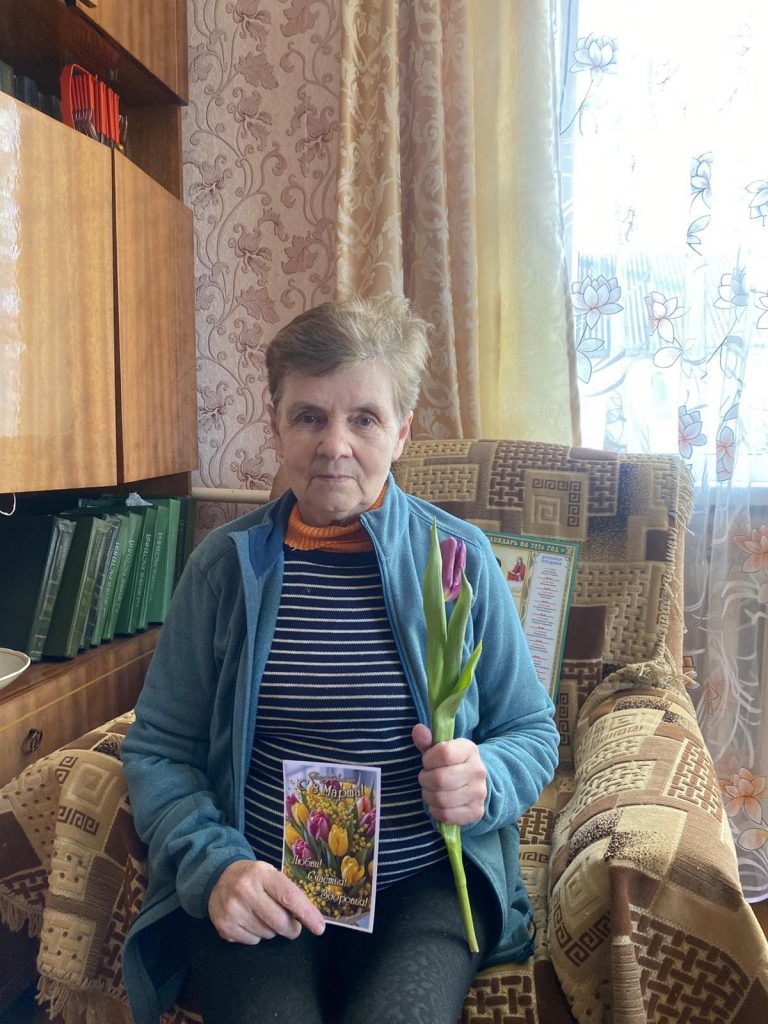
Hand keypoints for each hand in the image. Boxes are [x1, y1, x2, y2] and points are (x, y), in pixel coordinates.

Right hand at [208, 859, 325, 944]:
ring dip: (272, 930)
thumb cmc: (253, 878)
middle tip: (293, 927)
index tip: (319, 928)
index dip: (307, 914)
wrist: (218, 878)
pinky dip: (257, 935)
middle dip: (292, 928)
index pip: (289, 897)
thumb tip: (309, 917)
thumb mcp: (270, 875)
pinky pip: (253, 941)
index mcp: (262, 873)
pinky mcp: (224, 926)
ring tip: (264, 916)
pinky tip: (250, 921)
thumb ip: (287, 892)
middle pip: (280, 921)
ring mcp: (233, 909)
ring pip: (267, 934)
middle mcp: (245, 890)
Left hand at [412, 724, 486, 824]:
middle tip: (425, 778)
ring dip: (428, 795)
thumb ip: (427, 741)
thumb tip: (417, 729)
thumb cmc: (451, 764)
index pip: (444, 753)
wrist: (474, 783)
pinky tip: (436, 803)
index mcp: (469, 749)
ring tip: (430, 790)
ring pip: (441, 799)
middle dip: (425, 780)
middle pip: (440, 779)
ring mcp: (479, 793)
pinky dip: (435, 810)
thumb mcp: (441, 749)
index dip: (428, 759)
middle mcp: (478, 770)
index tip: (427, 761)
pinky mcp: (476, 812)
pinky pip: (447, 815)